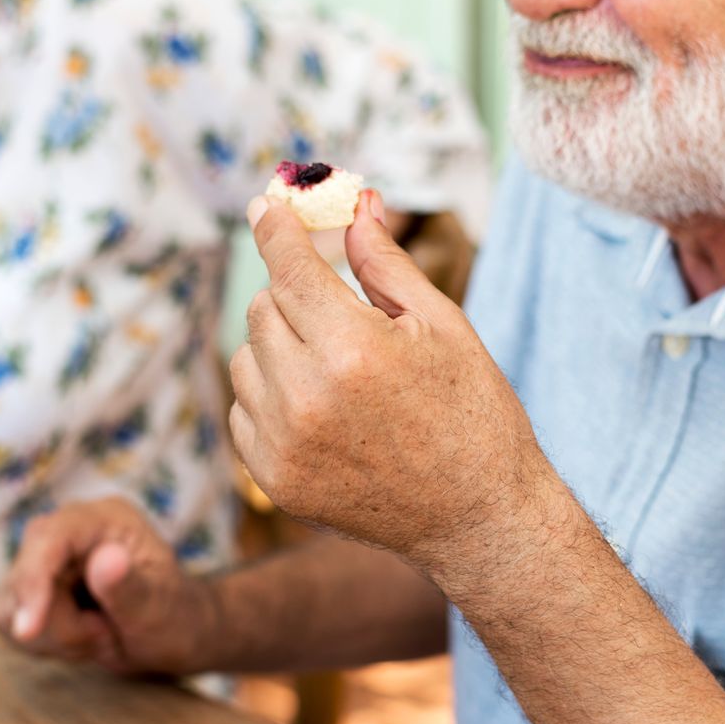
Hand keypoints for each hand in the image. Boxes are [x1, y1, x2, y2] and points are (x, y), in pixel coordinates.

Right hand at [0, 498, 212, 674]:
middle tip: (105, 635)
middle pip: (23, 576)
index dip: (32, 581)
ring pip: (10, 606)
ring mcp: (49, 558)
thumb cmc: (177, 616)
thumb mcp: (160, 608)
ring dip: (54, 637)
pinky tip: (83, 640)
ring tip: (101, 635)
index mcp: (106, 519)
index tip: (28, 631)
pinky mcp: (35, 586)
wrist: (175, 634)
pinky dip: (45, 643)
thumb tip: (104, 558)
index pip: (49, 537)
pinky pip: (10, 622)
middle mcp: (70, 530)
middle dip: (58, 623)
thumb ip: (130, 586)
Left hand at [229, 190, 553, 576]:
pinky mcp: (275, 480)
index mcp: (354, 350)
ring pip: (246, 358)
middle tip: (338, 309)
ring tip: (338, 369)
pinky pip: (245, 410)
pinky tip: (324, 409)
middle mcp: (307, 398)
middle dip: (295, 295)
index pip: (289, 268)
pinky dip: (272, 397)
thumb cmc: (473, 413)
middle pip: (263, 308)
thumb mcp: (442, 326)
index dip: (275, 228)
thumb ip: (385, 264)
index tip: (266, 204)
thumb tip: (354, 204)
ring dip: (279, 347)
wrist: (479, 520)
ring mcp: (285, 446)